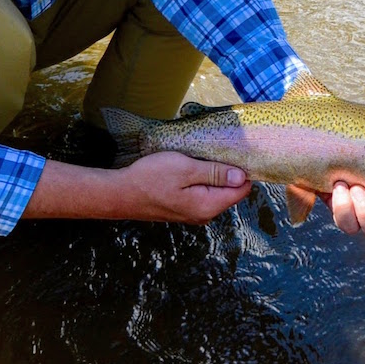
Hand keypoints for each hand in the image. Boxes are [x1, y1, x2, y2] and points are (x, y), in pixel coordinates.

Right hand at [117, 151, 252, 223]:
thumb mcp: (185, 169)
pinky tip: (192, 165)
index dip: (243, 170)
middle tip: (216, 149)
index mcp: (208, 205)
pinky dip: (202, 178)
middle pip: (230, 191)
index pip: (241, 190)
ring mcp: (194, 213)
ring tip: (202, 155)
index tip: (236, 151)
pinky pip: (203, 192)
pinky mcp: (184, 208)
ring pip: (216, 190)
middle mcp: (204, 214)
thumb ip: (215, 173)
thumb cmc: (150, 178)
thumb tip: (242, 176)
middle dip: (228, 171)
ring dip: (213, 173)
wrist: (121, 194)